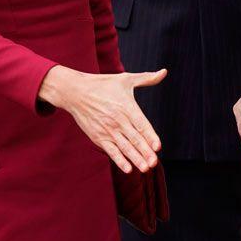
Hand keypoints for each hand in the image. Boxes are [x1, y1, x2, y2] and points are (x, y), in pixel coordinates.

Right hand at [38, 66, 166, 173]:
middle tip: (154, 162)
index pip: (141, 124)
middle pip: (134, 138)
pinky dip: (119, 160)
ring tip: (145, 168)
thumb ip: (146, 78)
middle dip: (145, 152)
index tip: (157, 146)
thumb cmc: (102, 84)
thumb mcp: (125, 79)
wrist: (75, 92)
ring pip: (124, 147)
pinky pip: (111, 151)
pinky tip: (127, 168)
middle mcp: (117, 119)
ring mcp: (107, 129)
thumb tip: (164, 72)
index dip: (150, 136)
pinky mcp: (98, 137)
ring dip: (135, 159)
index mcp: (126, 106)